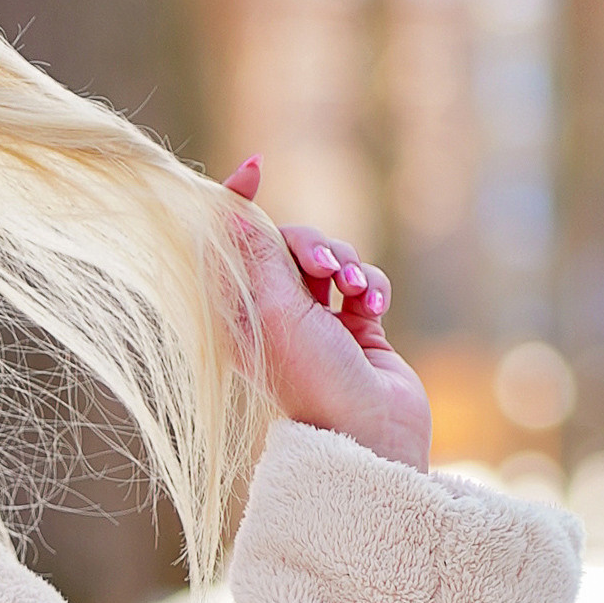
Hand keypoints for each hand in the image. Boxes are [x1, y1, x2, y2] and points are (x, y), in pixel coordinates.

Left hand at [226, 157, 430, 472]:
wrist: (370, 433)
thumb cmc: (314, 381)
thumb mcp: (278, 311)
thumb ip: (258, 254)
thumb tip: (229, 205)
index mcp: (238, 316)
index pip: (228, 245)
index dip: (236, 203)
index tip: (254, 169)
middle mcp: (271, 315)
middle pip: (284, 242)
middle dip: (310, 245)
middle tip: (326, 270)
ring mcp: (315, 320)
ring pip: (328, 256)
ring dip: (347, 263)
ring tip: (356, 292)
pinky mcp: (356, 324)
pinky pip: (363, 278)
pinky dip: (372, 284)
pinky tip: (376, 306)